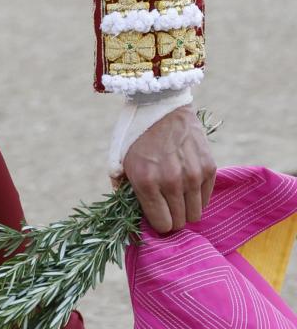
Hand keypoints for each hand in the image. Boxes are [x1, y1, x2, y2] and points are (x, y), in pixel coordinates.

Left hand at [123, 106, 215, 234]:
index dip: (158, 223)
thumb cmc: (137, 133)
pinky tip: (187, 183)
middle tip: (166, 204)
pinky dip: (197, 196)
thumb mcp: (119, 159)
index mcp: (146, 181)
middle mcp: (172, 181)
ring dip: (186, 208)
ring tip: (177, 195)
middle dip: (172, 217)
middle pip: (180, 222)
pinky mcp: (209, 167)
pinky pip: (206, 198)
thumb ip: (122, 188)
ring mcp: (193, 174)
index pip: (162, 224)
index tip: (156, 214)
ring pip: (195, 214)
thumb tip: (128, 213)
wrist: (161, 103)